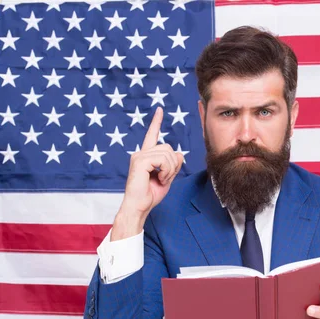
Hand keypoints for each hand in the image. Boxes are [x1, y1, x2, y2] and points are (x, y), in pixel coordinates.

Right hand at [112, 107, 183, 239]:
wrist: (140, 206)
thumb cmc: (150, 195)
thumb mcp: (167, 177)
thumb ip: (173, 164)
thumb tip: (180, 154)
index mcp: (146, 156)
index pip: (152, 135)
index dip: (156, 122)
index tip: (160, 110)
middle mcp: (141, 153)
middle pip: (169, 148)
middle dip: (173, 164)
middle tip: (165, 178)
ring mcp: (139, 156)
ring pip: (168, 153)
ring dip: (170, 169)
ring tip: (161, 179)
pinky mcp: (140, 161)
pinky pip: (162, 160)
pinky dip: (166, 171)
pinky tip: (159, 178)